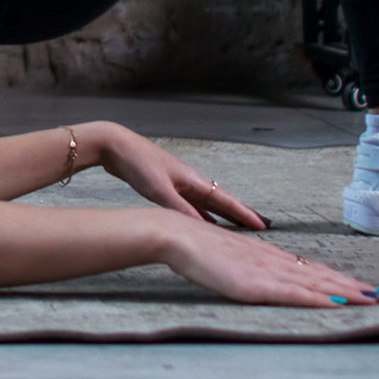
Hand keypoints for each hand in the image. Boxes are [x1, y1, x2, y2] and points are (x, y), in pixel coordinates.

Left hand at [88, 123, 267, 230]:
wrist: (115, 146)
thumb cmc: (138, 164)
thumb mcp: (160, 190)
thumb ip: (181, 209)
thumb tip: (204, 230)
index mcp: (193, 180)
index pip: (225, 200)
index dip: (244, 214)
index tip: (263, 225)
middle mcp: (190, 182)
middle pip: (220, 203)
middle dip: (238, 216)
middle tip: (257, 229)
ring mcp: (178, 184)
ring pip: (205, 205)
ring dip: (220, 217)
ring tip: (235, 231)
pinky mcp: (165, 187)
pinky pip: (191, 206)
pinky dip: (200, 216)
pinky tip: (201, 224)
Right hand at [160, 216, 378, 307]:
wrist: (177, 236)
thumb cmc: (198, 250)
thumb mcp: (231, 262)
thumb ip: (250, 270)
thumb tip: (267, 280)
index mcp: (270, 258)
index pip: (314, 271)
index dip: (342, 281)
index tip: (366, 288)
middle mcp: (276, 262)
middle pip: (324, 276)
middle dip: (356, 288)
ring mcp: (268, 272)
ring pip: (318, 283)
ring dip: (348, 292)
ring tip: (374, 300)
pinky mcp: (257, 284)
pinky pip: (296, 293)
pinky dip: (321, 298)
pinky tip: (339, 303)